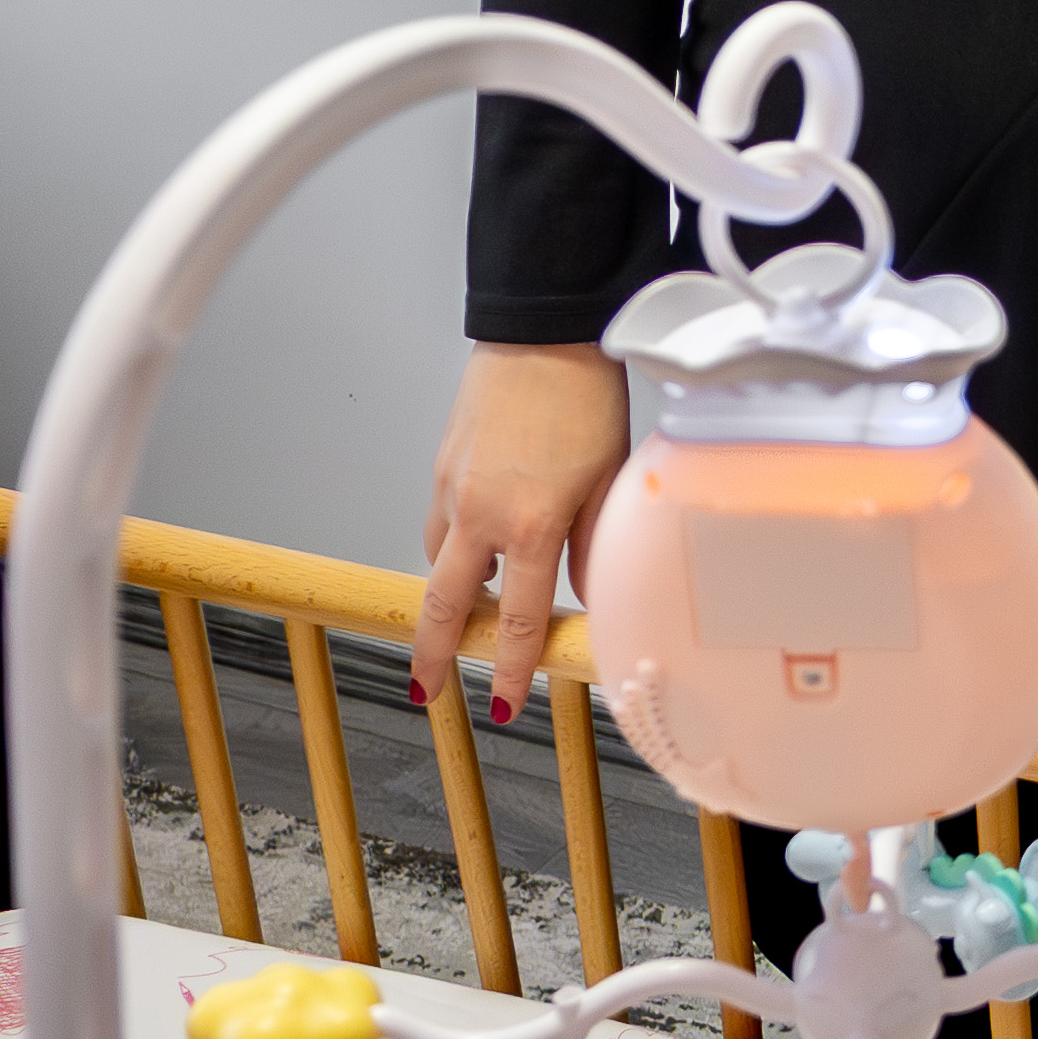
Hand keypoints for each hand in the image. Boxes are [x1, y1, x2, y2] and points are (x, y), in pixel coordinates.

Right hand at [415, 346, 626, 728]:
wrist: (544, 332)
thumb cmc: (586, 398)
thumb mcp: (609, 480)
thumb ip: (595, 546)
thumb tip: (590, 592)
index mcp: (532, 526)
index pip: (522, 622)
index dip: (513, 672)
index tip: (505, 706)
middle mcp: (482, 514)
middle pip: (447, 604)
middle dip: (435, 652)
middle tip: (428, 688)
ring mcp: (453, 489)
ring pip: (438, 560)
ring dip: (449, 591)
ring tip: (469, 613)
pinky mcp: (442, 465)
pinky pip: (439, 520)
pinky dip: (452, 542)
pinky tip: (476, 542)